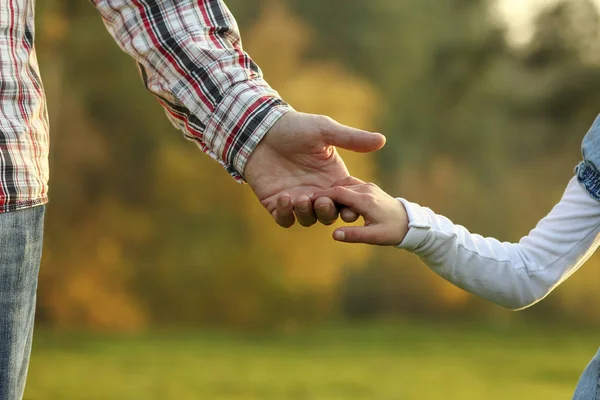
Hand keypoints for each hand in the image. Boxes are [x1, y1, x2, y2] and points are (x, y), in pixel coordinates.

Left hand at [244, 111, 385, 226]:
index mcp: (332, 177)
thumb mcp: (324, 130)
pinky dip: (286, 214)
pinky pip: (284, 219)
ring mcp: (296, 198)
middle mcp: (317, 191)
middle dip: (329, 211)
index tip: (353, 205)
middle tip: (323, 200)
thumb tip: (382, 140)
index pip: (349, 198)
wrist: (261, 130)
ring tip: (302, 198)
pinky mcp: (276, 203)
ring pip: (309, 219)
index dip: (353, 205)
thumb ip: (352, 139)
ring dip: (308, 213)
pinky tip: (285, 198)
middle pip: (331, 214)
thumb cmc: (294, 127)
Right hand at [311, 177, 408, 245]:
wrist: (412, 223)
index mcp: (365, 200)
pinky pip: (350, 185)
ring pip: (344, 183)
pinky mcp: (370, 188)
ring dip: (332, 191)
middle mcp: (366, 189)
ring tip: (322, 202)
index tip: (306, 200)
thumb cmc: (394, 231)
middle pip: (339, 186)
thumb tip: (334, 235)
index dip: (321, 196)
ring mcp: (368, 187)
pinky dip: (340, 190)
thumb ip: (354, 235)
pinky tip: (335, 200)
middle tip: (309, 201)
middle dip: (323, 193)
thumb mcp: (375, 237)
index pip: (338, 192)